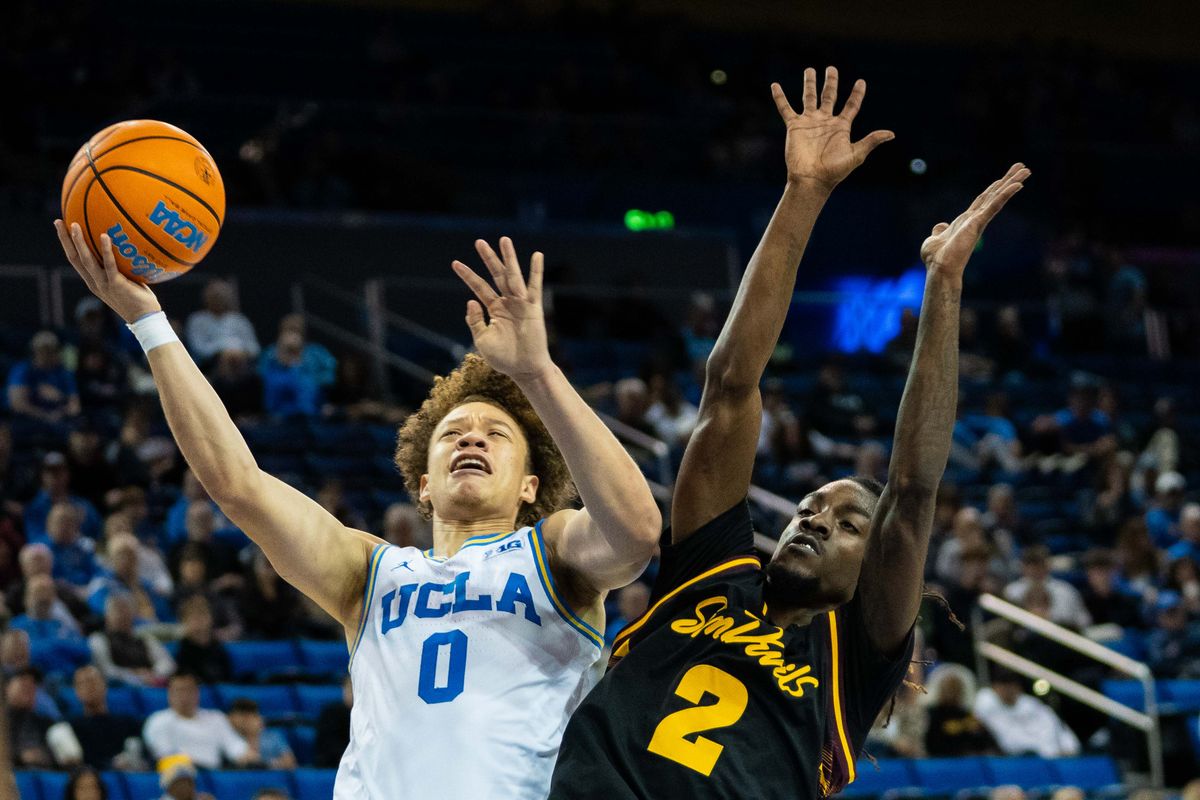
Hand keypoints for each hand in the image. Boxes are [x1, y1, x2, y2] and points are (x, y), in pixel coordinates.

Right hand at [53, 220, 161, 322]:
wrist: (145, 319)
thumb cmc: (139, 299)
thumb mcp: (125, 281)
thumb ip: (121, 268)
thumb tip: (127, 247)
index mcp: (93, 282)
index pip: (75, 261)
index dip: (67, 245)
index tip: (61, 229)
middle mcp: (94, 282)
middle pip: (74, 258)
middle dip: (65, 240)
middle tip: (58, 222)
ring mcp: (104, 284)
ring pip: (87, 261)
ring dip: (80, 242)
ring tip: (75, 225)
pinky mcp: (116, 284)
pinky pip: (109, 265)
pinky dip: (106, 250)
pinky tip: (104, 235)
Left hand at [451, 237, 550, 380]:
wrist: (524, 369)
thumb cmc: (504, 358)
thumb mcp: (483, 340)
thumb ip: (475, 321)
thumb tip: (470, 300)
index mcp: (494, 309)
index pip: (479, 287)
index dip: (467, 275)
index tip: (455, 263)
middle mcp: (507, 302)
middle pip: (496, 275)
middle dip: (488, 259)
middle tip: (479, 242)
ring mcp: (520, 304)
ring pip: (513, 276)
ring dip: (509, 258)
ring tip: (504, 240)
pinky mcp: (533, 308)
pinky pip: (534, 287)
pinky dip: (536, 271)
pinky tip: (537, 255)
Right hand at [772, 66, 893, 190]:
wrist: (812, 179)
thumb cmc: (834, 170)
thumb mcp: (856, 154)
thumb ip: (871, 141)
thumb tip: (891, 134)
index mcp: (841, 126)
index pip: (851, 105)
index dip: (857, 94)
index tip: (861, 82)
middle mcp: (825, 121)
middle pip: (829, 96)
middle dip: (830, 82)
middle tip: (831, 68)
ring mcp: (809, 122)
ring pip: (809, 97)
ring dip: (809, 84)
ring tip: (809, 70)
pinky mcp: (794, 127)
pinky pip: (785, 109)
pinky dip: (780, 98)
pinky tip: (775, 86)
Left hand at [921, 163, 1029, 277]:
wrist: (939, 268)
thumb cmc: (936, 259)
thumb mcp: (934, 240)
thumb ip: (939, 231)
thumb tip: (940, 226)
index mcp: (966, 221)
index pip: (983, 200)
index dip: (993, 189)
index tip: (1003, 178)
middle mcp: (975, 219)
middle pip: (994, 195)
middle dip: (1008, 181)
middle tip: (1023, 167)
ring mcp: (978, 221)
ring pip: (998, 197)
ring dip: (1012, 182)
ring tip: (1026, 170)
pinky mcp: (977, 223)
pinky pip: (994, 205)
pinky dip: (1005, 194)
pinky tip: (1017, 185)